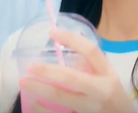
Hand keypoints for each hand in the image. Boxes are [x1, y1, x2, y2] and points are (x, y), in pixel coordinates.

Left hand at [21, 29, 135, 112]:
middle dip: (47, 71)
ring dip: (40, 89)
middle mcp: (100, 90)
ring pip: (62, 98)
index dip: (71, 39)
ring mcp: (91, 107)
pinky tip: (33, 102)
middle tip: (30, 66)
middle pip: (71, 77)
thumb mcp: (108, 76)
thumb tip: (59, 51)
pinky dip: (44, 110)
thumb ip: (89, 65)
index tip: (52, 32)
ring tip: (24, 82)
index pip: (91, 51)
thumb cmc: (112, 94)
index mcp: (107, 74)